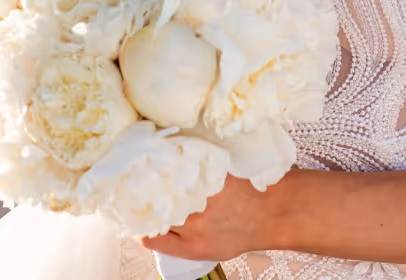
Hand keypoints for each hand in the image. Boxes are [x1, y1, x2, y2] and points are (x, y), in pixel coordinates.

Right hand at [139, 171, 284, 262]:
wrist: (272, 210)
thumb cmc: (245, 230)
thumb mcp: (211, 249)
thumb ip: (182, 241)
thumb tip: (155, 231)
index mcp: (192, 244)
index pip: (150, 238)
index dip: (138, 228)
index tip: (134, 217)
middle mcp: (194, 222)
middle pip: (154, 210)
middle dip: (142, 200)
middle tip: (135, 189)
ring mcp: (202, 197)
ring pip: (164, 186)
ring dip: (155, 178)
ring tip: (148, 171)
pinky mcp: (209, 174)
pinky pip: (182, 166)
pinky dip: (173, 162)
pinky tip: (170, 157)